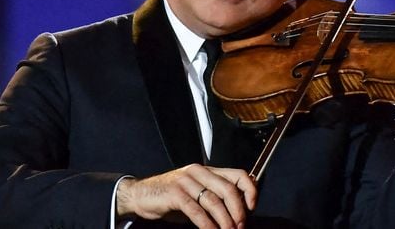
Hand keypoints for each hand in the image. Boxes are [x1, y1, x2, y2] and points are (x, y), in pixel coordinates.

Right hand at [116, 163, 256, 227]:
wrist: (142, 194)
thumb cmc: (171, 196)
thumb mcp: (196, 193)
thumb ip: (214, 197)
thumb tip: (239, 214)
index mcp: (208, 170)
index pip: (237, 174)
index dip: (249, 189)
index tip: (253, 207)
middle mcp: (199, 172)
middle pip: (228, 189)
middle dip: (238, 211)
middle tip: (241, 226)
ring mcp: (187, 181)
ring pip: (214, 201)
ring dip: (225, 221)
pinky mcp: (175, 193)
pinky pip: (196, 210)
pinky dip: (207, 225)